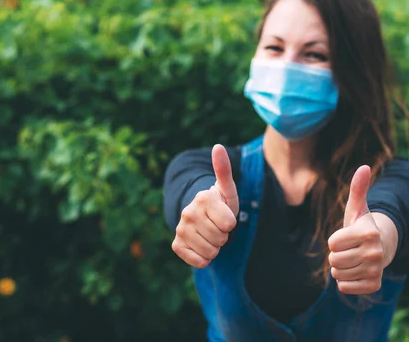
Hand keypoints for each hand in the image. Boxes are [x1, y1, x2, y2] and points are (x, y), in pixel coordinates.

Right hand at [172, 144, 238, 267]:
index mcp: (203, 197)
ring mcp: (181, 228)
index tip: (225, 215)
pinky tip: (201, 246)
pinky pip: (198, 261)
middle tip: (218, 226)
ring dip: (215, 247)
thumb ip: (224, 170)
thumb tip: (218, 147)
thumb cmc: (219, 203)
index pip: (229, 224)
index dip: (231, 223)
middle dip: (224, 235)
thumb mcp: (226, 189)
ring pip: (211, 251)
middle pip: (221, 239)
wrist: (201, 216)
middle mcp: (189, 212)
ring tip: (210, 234)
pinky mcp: (177, 244)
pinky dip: (204, 258)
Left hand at [328, 165, 384, 294]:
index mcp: (369, 232)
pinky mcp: (374, 285)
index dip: (335, 240)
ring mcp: (376, 270)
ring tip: (352, 258)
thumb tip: (364, 167)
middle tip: (349, 249)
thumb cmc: (361, 226)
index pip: (332, 243)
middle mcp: (375, 252)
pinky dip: (345, 281)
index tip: (347, 236)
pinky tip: (356, 271)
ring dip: (340, 267)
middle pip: (333, 260)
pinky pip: (344, 288)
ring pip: (337, 274)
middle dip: (336, 254)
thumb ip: (358, 188)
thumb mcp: (357, 208)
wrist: (380, 248)